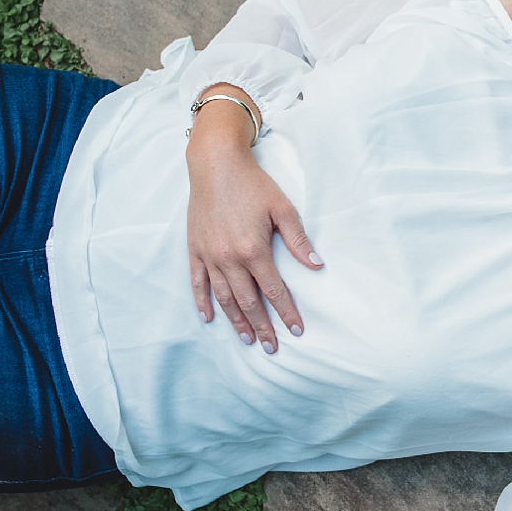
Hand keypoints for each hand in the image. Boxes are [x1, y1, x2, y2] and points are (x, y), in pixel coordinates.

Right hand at [186, 96, 320, 351]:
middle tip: (272, 347)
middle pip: (248, 301)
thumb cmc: (253, 183)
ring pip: (223, 297)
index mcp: (253, 250)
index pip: (274, 291)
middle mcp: (228, 258)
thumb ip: (299, 240)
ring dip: (236, 320)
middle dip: (262, 326)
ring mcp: (209, 255)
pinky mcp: (194, 248)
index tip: (297, 330)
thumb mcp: (283, 208)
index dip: (286, 312)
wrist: (215, 163)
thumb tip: (317, 266)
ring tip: (247, 339)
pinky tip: (210, 317)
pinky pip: (198, 282)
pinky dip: (203, 301)